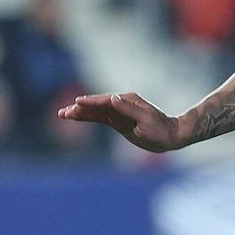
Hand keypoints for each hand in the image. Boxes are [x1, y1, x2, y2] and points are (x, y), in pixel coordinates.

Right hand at [56, 92, 184, 152]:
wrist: (171, 136)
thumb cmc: (161, 129)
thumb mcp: (146, 120)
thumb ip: (129, 109)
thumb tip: (113, 98)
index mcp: (127, 101)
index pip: (105, 101)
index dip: (91, 102)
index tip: (77, 103)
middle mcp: (121, 103)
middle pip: (96, 105)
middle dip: (80, 108)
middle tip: (63, 112)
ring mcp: (118, 111)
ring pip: (95, 111)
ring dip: (80, 112)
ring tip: (63, 114)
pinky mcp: (117, 120)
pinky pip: (99, 117)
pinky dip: (87, 117)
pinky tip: (76, 117)